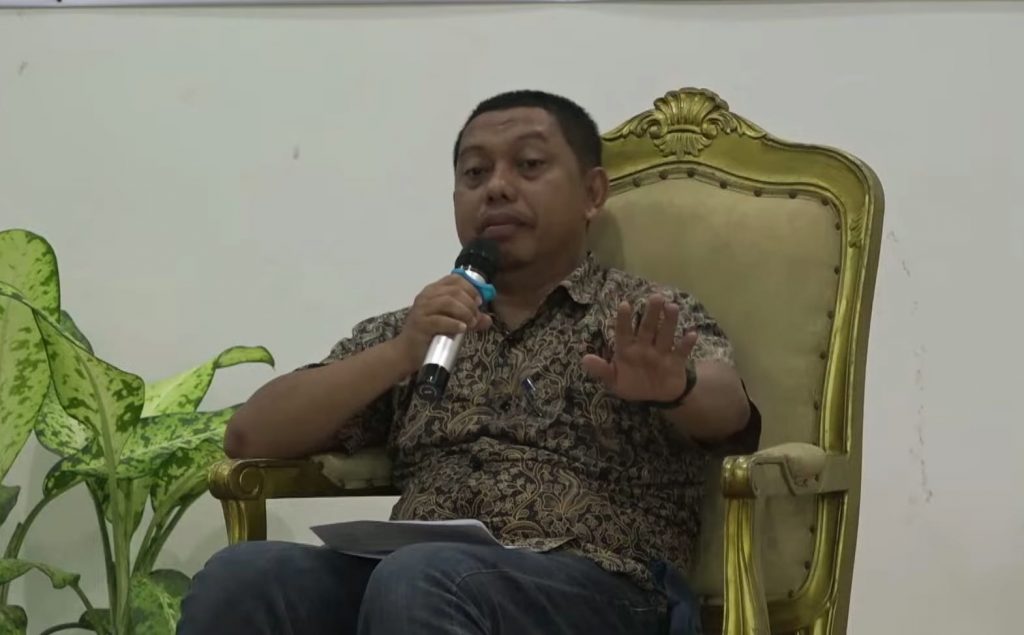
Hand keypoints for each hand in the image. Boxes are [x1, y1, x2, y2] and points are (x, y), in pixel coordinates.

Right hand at [394, 274, 492, 371]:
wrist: (407, 351)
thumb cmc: (429, 334)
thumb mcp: (452, 323)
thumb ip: (470, 319)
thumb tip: (487, 319)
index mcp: (434, 291)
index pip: (455, 279)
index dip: (471, 288)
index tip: (479, 301)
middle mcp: (426, 296)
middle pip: (455, 290)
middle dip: (470, 303)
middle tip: (476, 317)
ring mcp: (422, 309)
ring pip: (448, 302)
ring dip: (465, 312)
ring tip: (471, 324)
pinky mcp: (420, 324)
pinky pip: (440, 320)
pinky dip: (454, 323)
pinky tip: (462, 329)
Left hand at [581, 294, 696, 402]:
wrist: (656, 396)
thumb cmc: (632, 383)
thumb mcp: (614, 380)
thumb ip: (601, 370)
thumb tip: (584, 360)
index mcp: (627, 349)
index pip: (624, 332)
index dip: (624, 319)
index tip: (624, 304)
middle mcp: (645, 346)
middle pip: (648, 328)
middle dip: (651, 313)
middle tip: (656, 297)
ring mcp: (661, 352)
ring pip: (665, 335)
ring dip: (669, 322)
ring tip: (672, 307)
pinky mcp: (676, 361)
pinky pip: (682, 351)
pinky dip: (687, 344)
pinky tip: (692, 334)